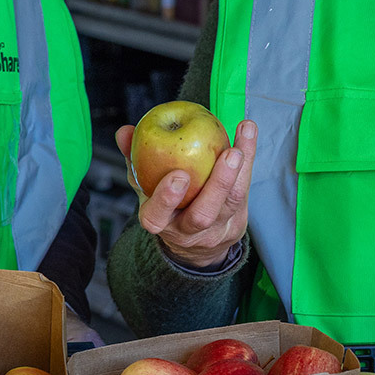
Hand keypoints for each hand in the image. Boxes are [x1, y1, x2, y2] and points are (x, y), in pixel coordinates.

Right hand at [115, 119, 254, 270]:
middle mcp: (188, 231)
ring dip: (239, 171)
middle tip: (227, 155)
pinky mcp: (237, 222)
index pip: (157, 217)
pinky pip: (245, 191)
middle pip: (203, 215)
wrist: (195, 243)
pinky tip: (247, 133)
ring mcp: (215, 229)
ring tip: (241, 143)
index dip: (166, 199)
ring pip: (230, 204)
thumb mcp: (145, 187)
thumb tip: (125, 132)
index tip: (178, 175)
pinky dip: (249, 161)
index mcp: (160, 222)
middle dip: (217, 185)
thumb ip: (134, 158)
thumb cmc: (166, 205)